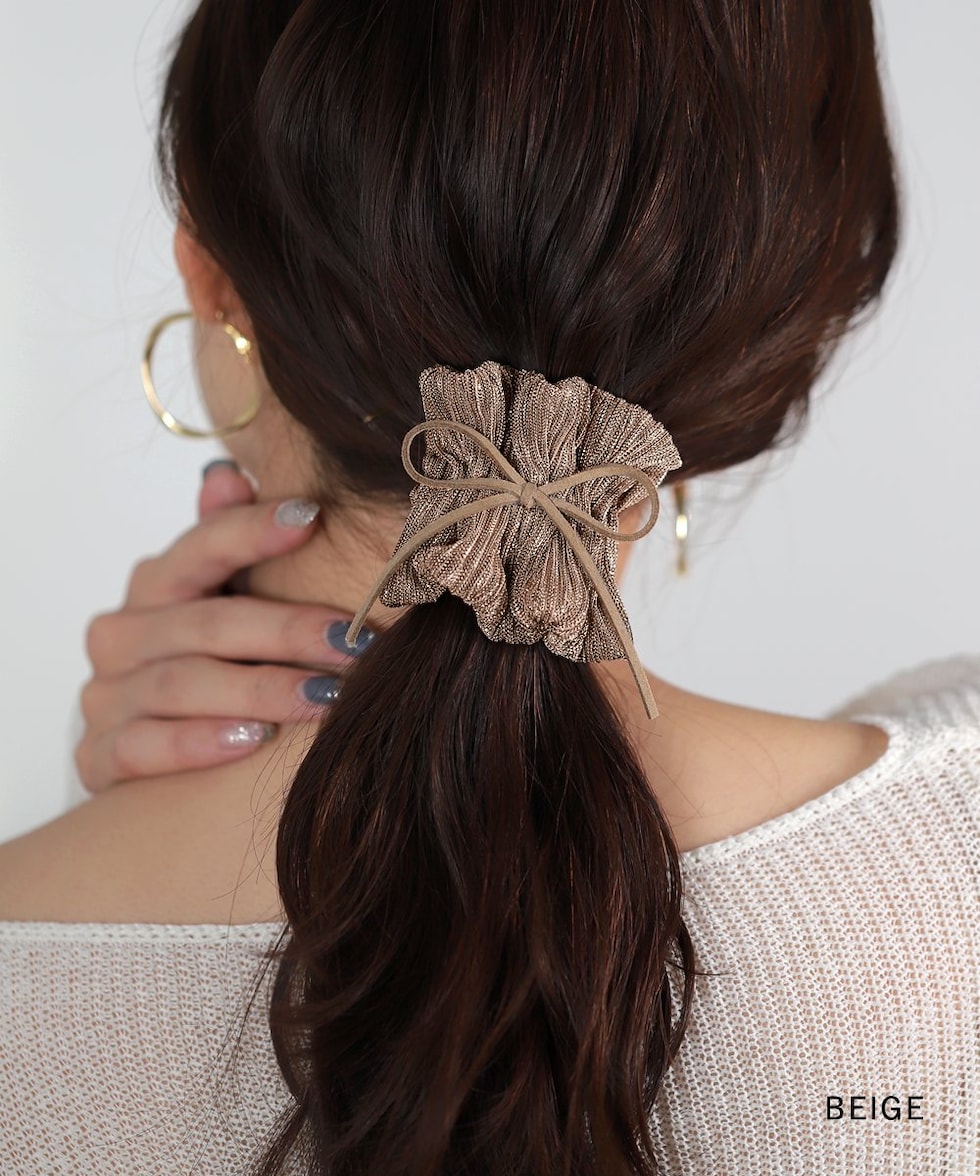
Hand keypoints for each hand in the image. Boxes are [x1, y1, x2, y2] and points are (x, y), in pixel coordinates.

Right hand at [74, 461, 372, 792]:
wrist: (150, 754)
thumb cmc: (205, 666)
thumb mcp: (221, 602)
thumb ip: (224, 542)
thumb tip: (228, 475)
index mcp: (155, 587)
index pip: (201, 547)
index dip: (252, 530)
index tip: (313, 518)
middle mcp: (122, 635)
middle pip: (205, 624)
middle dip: (286, 631)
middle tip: (353, 643)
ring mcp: (106, 696)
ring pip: (181, 684)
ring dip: (259, 690)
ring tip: (324, 696)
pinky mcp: (100, 756)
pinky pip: (145, 747)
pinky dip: (200, 742)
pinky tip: (254, 741)